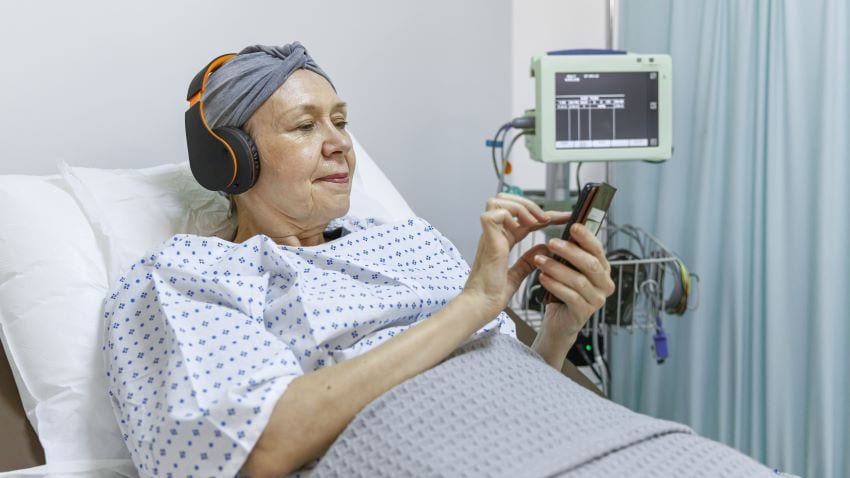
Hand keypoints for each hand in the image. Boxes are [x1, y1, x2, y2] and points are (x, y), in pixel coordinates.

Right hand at [463, 193, 569, 316]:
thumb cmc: (492, 294)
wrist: (481, 306)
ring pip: (498, 201)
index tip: (564, 216)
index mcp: (501, 241)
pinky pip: (495, 213)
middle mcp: (494, 235)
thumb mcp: (517, 275)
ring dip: (520, 206)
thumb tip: (545, 248)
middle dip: (528, 203)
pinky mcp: (487, 239)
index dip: (543, 214)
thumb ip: (529, 261)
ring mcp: (488, 236)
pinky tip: (525, 226)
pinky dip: (512, 215)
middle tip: (546, 218)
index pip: (522, 218)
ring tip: (536, 221)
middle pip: (505, 201)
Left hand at [533, 223, 615, 338]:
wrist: (558, 321)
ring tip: (539, 260)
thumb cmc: (563, 290)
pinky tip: (543, 278)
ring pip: (579, 281)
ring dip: (557, 268)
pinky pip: (571, 297)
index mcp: (603, 269)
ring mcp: (597, 300)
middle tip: (551, 242)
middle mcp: (605, 284)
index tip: (573, 226)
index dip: (586, 237)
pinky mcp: (584, 313)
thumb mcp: (569, 269)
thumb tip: (564, 229)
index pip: (598, 250)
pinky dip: (555, 286)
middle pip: (590, 264)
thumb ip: (570, 254)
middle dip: (570, 251)